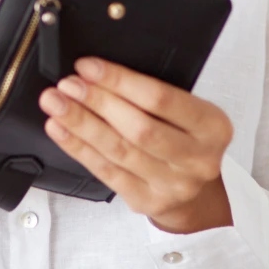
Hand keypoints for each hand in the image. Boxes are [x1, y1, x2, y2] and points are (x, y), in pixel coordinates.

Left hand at [37, 57, 233, 233]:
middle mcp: (197, 159)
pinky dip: (78, 147)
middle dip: (97, 102)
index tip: (88, 67)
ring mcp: (172, 185)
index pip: (161, 99)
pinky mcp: (146, 201)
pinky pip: (106, 172)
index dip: (120, 81)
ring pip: (118, 151)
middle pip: (139, 128)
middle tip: (68, 84)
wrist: (193, 187)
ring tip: (56, 103)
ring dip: (81, 123)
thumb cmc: (183, 133)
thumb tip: (97, 71)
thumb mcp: (185, 108)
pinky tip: (60, 129)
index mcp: (212, 126)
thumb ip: (152, 92)